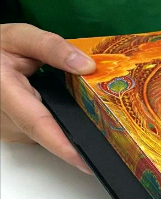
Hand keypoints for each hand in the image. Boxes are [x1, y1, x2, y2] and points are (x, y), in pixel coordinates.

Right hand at [1, 23, 94, 173]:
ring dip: (66, 127)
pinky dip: (57, 125)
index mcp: (4, 93)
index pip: (38, 124)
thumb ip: (52, 47)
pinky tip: (67, 111)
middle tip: (112, 134)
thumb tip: (87, 66)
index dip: (64, 146)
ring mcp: (6, 129)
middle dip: (77, 135)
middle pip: (48, 134)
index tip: (87, 161)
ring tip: (88, 114)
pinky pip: (41, 133)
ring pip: (46, 136)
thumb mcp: (20, 37)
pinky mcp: (12, 132)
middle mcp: (3, 118)